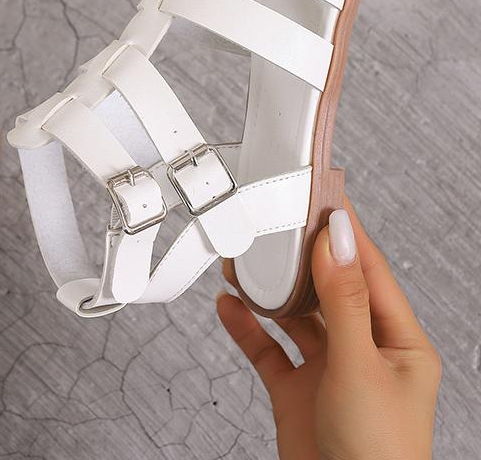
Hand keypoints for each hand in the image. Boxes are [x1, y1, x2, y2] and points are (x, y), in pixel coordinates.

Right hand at [217, 202, 440, 459]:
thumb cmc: (377, 456)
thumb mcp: (360, 366)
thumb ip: (344, 300)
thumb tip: (337, 238)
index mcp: (398, 341)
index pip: (368, 269)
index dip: (343, 230)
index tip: (320, 194)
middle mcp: (365, 350)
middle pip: (328, 287)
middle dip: (299, 255)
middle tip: (274, 220)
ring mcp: (329, 371)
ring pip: (295, 315)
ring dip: (269, 290)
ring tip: (243, 261)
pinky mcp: (297, 391)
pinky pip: (268, 349)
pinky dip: (247, 327)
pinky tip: (229, 306)